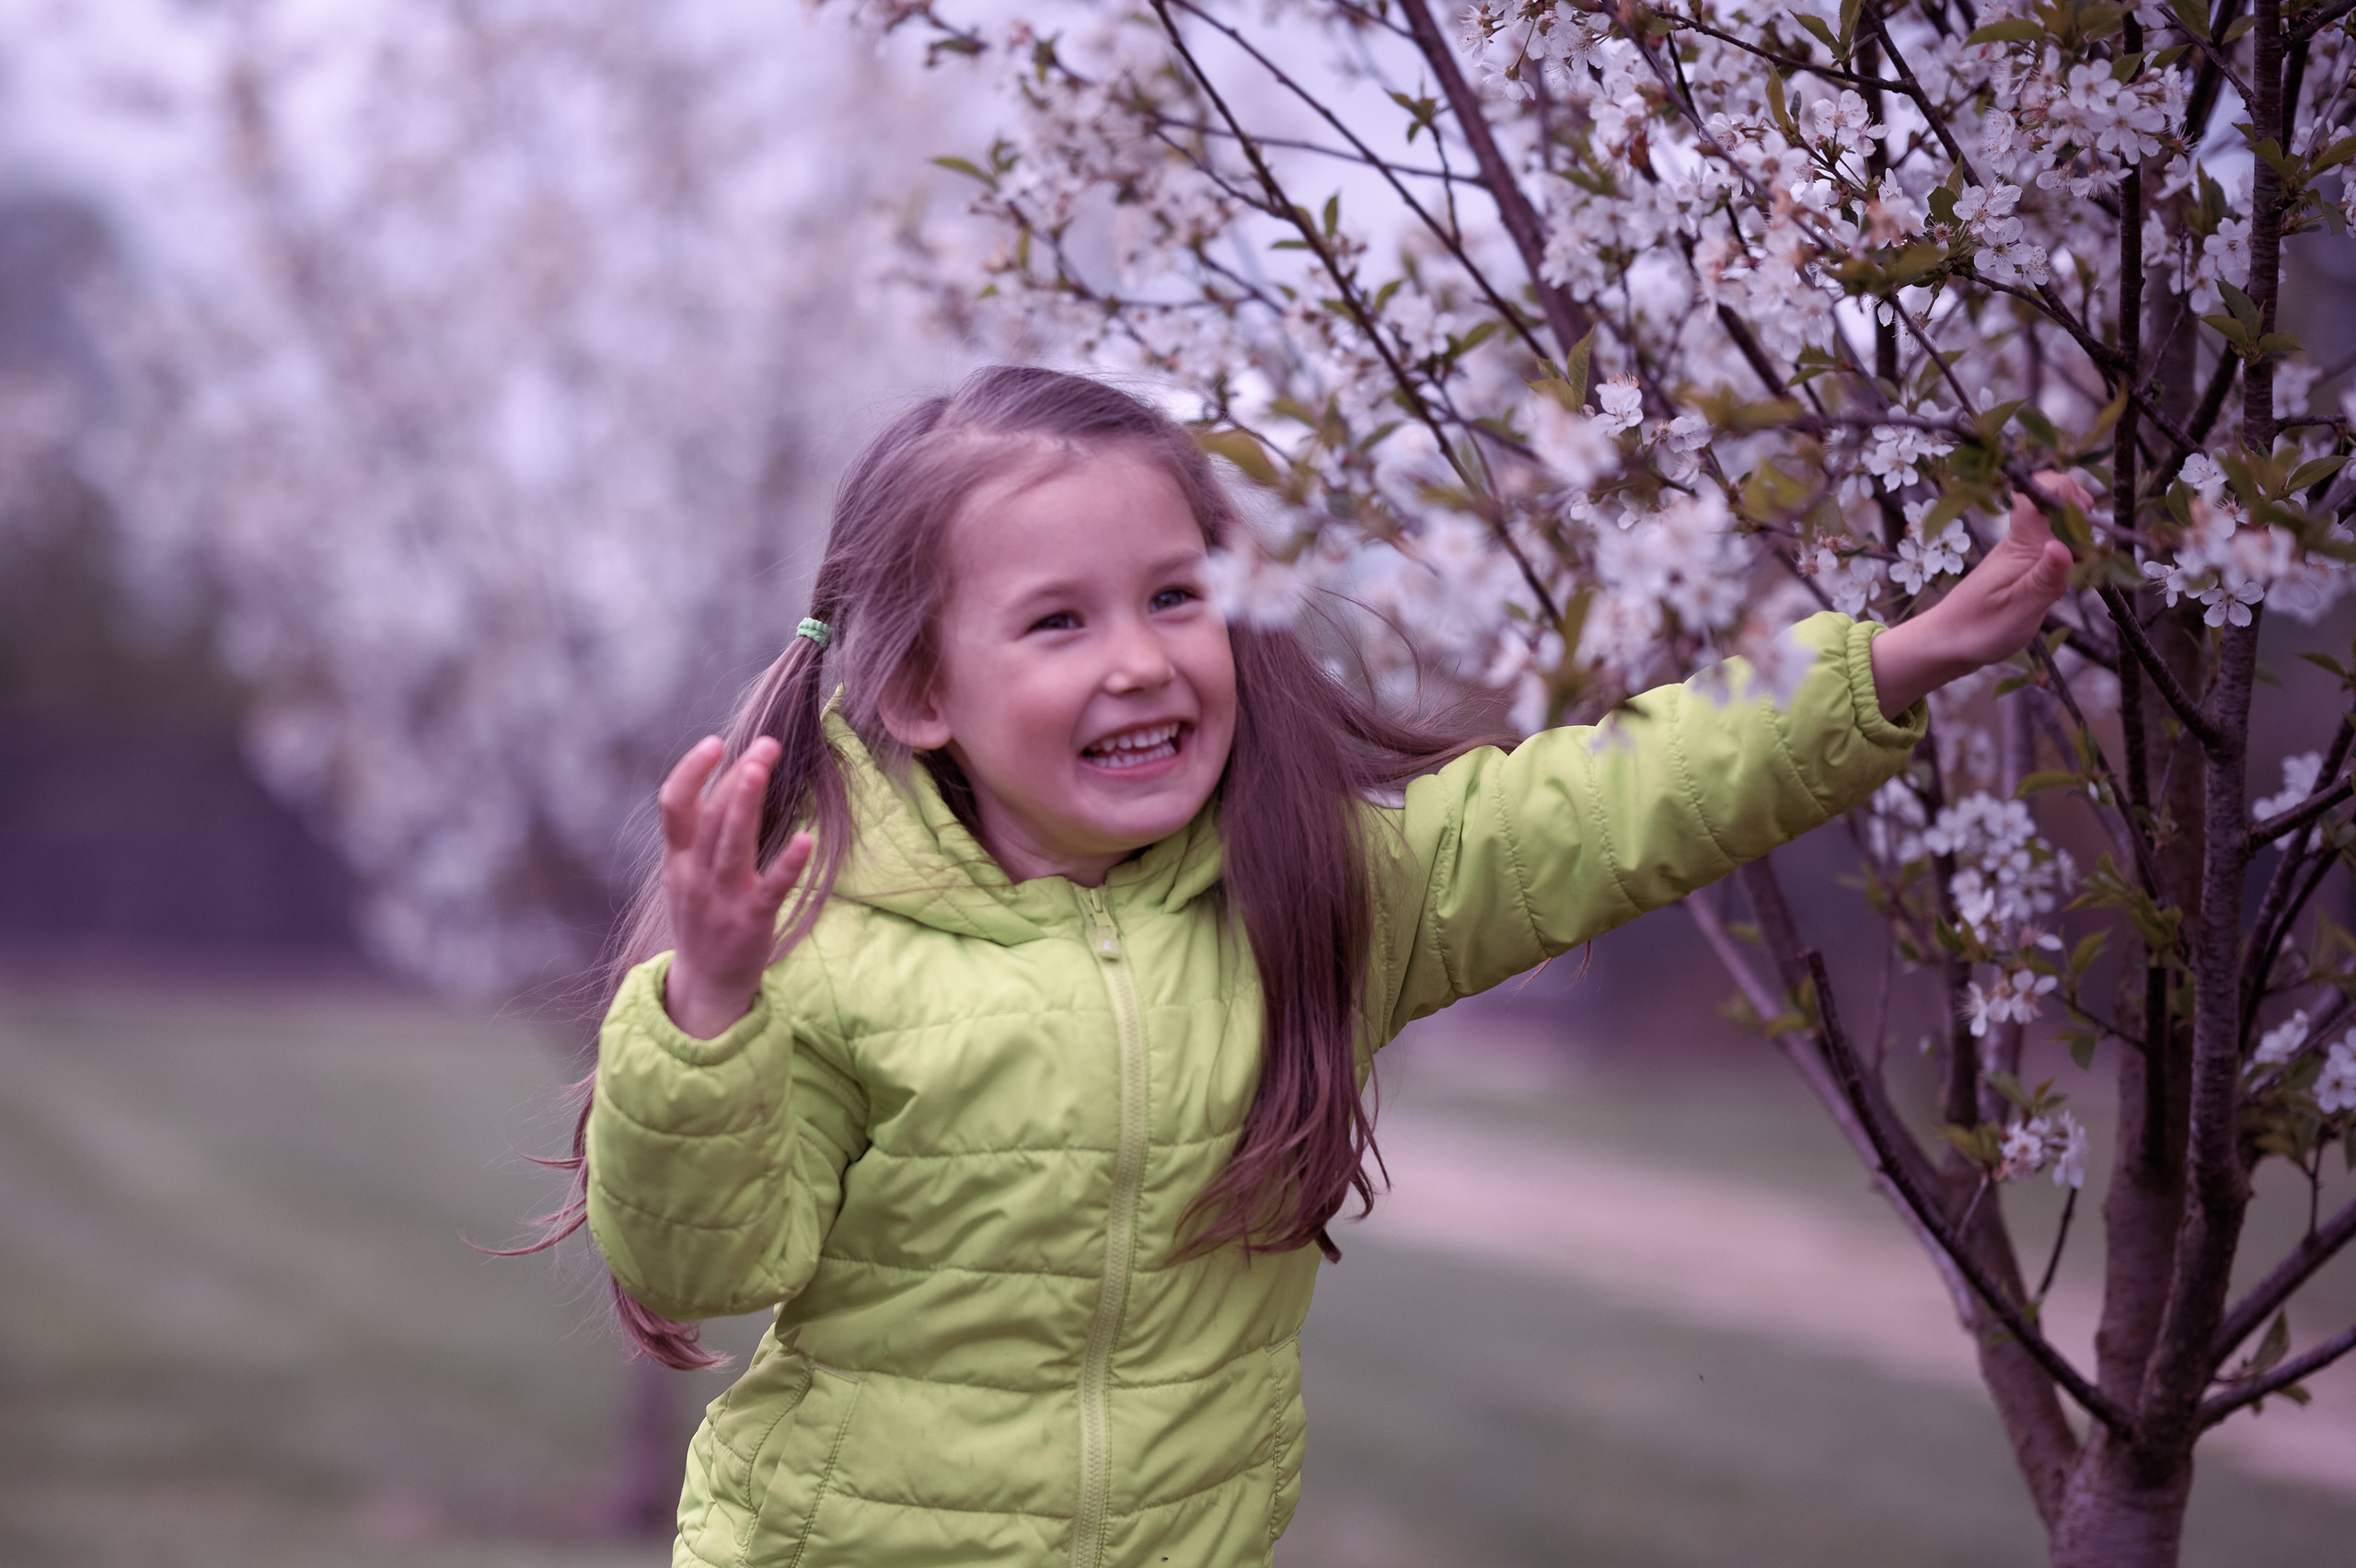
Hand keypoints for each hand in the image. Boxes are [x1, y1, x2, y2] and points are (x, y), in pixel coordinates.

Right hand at [656, 735, 813, 1038]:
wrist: (704, 985)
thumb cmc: (702, 917)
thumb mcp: (686, 873)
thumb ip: (699, 832)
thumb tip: (728, 777)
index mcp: (678, 859)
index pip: (673, 805)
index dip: (690, 771)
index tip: (716, 742)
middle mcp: (695, 875)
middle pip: (710, 817)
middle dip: (736, 776)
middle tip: (766, 745)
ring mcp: (722, 899)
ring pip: (732, 846)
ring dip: (745, 805)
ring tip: (760, 769)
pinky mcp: (751, 922)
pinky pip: (771, 889)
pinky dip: (788, 864)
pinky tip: (807, 840)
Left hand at [1869, 473, 2079, 718]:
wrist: (1948, 643)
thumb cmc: (1979, 629)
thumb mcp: (2019, 609)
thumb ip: (2044, 579)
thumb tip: (2063, 546)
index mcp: (2019, 544)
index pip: (2036, 493)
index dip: (2062, 489)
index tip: (2084, 511)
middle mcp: (2022, 541)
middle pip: (2054, 502)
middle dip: (2081, 513)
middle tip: (2092, 545)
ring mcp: (2024, 553)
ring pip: (2057, 524)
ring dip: (2079, 534)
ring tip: (2088, 560)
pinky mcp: (2026, 567)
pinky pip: (2053, 545)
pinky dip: (2070, 552)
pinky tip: (2076, 570)